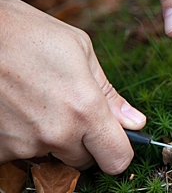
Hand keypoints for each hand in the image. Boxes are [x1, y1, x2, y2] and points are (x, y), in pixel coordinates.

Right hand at [0, 0, 145, 173]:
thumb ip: (109, 94)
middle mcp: (57, 134)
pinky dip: (21, 137)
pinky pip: (20, 153)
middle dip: (83, 140)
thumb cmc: (25, 32)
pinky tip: (15, 108)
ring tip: (35, 100)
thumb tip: (135, 122)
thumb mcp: (79, 50)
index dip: (119, 152)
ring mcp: (23, 144)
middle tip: (67, 108)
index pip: (117, 160)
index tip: (113, 141)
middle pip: (84, 159)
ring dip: (49, 136)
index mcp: (86, 109)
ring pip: (51, 154)